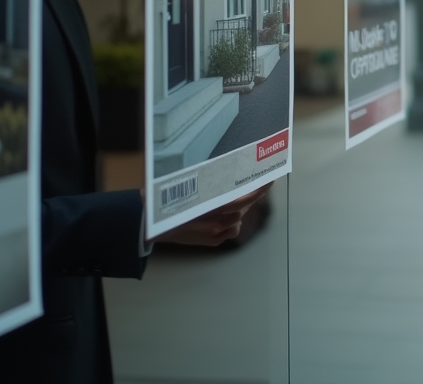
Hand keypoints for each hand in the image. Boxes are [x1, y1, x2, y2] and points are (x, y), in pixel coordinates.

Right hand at [152, 184, 271, 246]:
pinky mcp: (213, 241)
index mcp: (210, 207)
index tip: (271, 181)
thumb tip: (230, 182)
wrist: (151, 227)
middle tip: (259, 184)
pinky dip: (230, 225)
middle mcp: (214, 222)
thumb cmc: (169, 204)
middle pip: (242, 207)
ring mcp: (215, 233)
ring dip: (237, 211)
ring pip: (238, 219)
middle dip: (251, 197)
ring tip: (226, 204)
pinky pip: (231, 231)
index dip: (259, 190)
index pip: (243, 198)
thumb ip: (210, 188)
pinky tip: (222, 220)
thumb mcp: (189, 190)